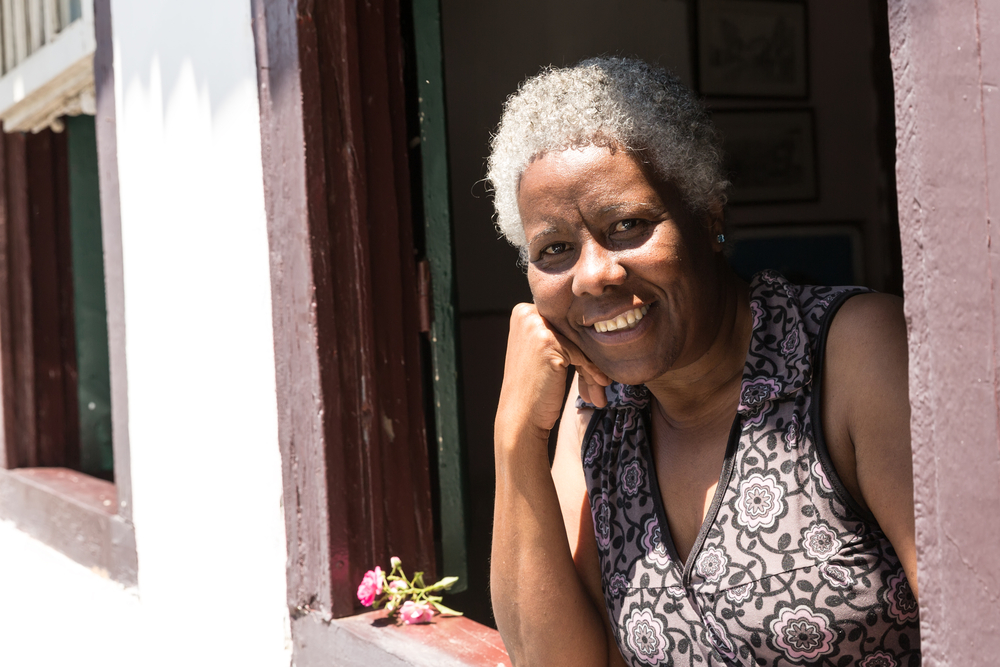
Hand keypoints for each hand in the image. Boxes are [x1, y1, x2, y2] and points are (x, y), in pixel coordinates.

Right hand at [496, 303, 610, 442]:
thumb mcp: (538, 352)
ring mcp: (535, 327)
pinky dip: (592, 372)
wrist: (519, 418)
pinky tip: (599, 386)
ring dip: (593, 368)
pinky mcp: (548, 342)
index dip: (579, 345)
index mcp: (522, 312)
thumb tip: (593, 325)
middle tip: (601, 380)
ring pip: (578, 344)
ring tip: (599, 388)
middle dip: (588, 357)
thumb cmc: (532, 389)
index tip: (593, 365)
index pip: (563, 324)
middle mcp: (526, 314)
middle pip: (572, 333)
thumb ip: (556, 333)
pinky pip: (581, 354)